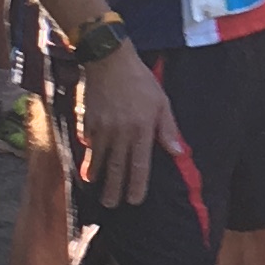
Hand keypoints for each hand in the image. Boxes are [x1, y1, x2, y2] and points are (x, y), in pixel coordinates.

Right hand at [74, 45, 176, 208]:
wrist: (109, 59)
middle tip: (111, 205)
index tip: (134, 201)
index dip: (137, 185)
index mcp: (141, 129)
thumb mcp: (161, 101)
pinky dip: (88, 154)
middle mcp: (121, 132)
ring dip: (97, 175)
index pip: (139, 165)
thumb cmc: (140, 80)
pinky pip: (87, 142)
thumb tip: (178, 152)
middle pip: (116, 168)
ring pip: (98, 158)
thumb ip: (168, 128)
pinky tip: (87, 163)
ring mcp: (101, 127)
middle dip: (113, 189)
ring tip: (96, 188)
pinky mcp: (87, 120)